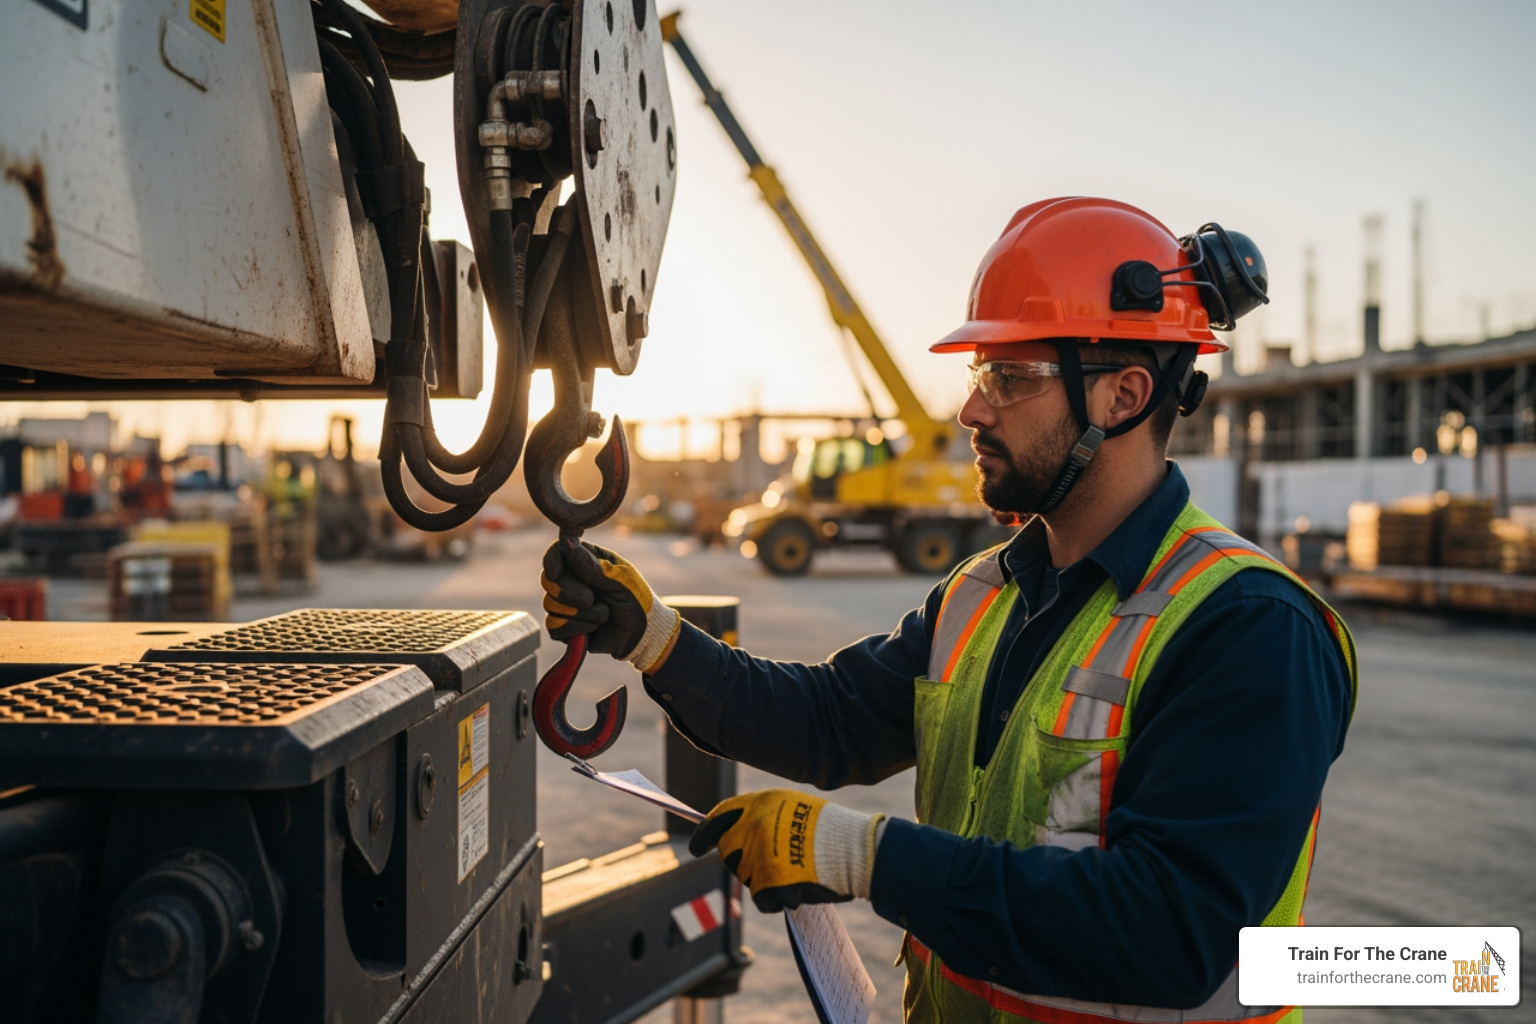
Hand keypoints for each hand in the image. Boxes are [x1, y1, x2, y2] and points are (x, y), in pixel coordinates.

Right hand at [541, 539, 679, 671]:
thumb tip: (569, 547)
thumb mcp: (622, 580)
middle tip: (591, 599)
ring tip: (604, 614)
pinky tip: (593, 628)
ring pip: (550, 604)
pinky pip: (553, 626)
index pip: (557, 552)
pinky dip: (576, 628)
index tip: (556, 572)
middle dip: (569, 592)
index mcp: (585, 559)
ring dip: (581, 613)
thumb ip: (596, 567)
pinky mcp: (563, 626)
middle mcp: (571, 579)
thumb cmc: (636, 600)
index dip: (552, 560)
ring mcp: (565, 603)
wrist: (641, 633)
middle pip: (549, 580)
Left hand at [689, 789, 884, 912]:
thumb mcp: (793, 807)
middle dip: (741, 862)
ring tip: (793, 870)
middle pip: (728, 853)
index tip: (695, 847)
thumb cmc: (830, 830)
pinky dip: (775, 899)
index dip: (704, 834)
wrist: (855, 851)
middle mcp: (754, 827)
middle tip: (768, 865)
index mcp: (760, 803)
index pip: (719, 818)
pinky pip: (762, 899)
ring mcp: (760, 855)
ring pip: (746, 877)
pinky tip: (795, 888)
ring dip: (764, 880)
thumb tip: (735, 832)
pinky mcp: (769, 883)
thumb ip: (762, 815)